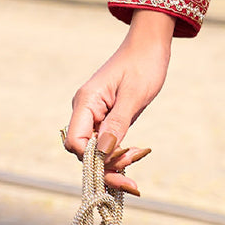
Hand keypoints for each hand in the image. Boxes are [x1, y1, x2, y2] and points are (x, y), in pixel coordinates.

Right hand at [63, 10, 175, 193]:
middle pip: (84, 151)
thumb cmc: (143, 65)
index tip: (121, 159)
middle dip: (107, 166)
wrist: (149, 46)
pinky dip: (120, 153)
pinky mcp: (106, 119)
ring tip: (139, 157)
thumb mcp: (134, 95)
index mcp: (86, 102)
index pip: (75, 142)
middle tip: (132, 177)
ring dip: (115, 161)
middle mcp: (85, 111)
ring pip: (96, 150)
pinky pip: (106, 143)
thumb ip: (117, 123)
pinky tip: (137, 154)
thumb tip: (103, 151)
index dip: (95, 158)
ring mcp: (94, 116)